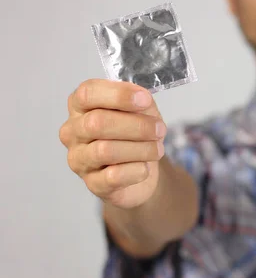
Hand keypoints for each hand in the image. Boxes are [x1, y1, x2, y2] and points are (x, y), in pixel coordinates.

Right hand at [59, 79, 166, 208]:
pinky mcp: (92, 183)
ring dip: (140, 148)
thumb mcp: (142, 110)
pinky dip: (137, 170)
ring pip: (105, 151)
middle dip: (136, 125)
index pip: (87, 93)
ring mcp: (78, 159)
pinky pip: (113, 176)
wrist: (142, 169)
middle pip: (97, 123)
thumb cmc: (136, 134)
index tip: (145, 100)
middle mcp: (73, 131)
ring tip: (157, 149)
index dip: (118, 95)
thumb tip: (142, 99)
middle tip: (160, 129)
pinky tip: (146, 167)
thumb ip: (139, 102)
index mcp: (81, 106)